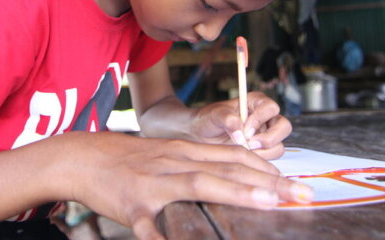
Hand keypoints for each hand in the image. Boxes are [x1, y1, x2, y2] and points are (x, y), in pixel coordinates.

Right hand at [64, 131, 310, 239]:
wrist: (82, 157)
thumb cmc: (128, 159)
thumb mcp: (166, 154)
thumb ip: (197, 163)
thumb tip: (234, 175)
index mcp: (185, 152)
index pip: (235, 157)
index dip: (267, 169)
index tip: (295, 182)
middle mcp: (176, 162)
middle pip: (228, 168)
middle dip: (268, 181)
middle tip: (302, 194)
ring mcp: (155, 183)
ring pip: (199, 183)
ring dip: (236, 191)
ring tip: (267, 202)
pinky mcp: (132, 205)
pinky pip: (149, 226)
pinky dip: (162, 238)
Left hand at [189, 91, 291, 159]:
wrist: (199, 136)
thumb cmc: (208, 120)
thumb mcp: (214, 115)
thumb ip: (227, 119)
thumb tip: (241, 133)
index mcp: (256, 103)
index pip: (271, 108)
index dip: (261, 119)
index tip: (245, 129)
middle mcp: (264, 119)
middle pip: (284, 127)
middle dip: (269, 138)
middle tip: (249, 144)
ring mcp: (265, 136)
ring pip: (279, 146)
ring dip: (262, 152)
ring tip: (242, 151)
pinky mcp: (262, 152)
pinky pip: (270, 159)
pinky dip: (258, 161)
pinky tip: (242, 158)